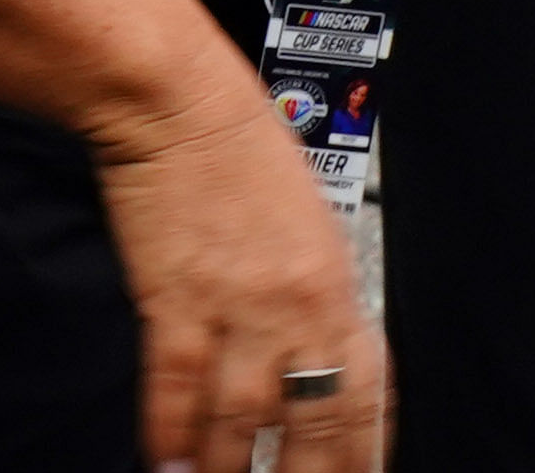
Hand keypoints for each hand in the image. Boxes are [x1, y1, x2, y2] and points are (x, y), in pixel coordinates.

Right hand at [84, 83, 385, 472]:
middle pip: (314, 426)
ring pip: (243, 419)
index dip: (361, 457)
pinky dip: (169, 429)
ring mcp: (238, 307)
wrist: (175, 99)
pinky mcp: (175, 297)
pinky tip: (165, 459)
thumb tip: (310, 355)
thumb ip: (314, 293)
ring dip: (228, 468)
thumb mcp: (306, 224)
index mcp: (339, 289)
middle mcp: (298, 308)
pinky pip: (176, 382)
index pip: (368, 401)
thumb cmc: (236, 149)